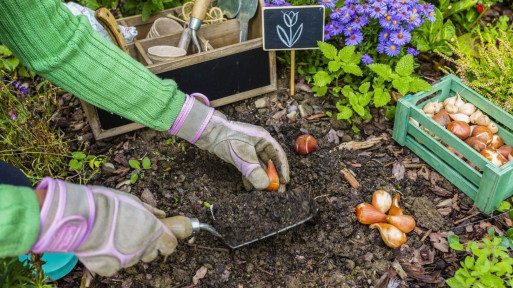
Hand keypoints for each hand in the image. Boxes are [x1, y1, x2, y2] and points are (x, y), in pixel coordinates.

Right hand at [32, 177, 176, 275]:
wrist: (79, 216)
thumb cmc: (107, 203)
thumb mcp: (132, 201)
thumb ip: (149, 211)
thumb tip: (161, 214)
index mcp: (153, 231)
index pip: (171, 245)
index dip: (167, 241)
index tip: (163, 238)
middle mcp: (143, 248)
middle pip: (152, 253)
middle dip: (147, 246)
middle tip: (133, 234)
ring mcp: (126, 260)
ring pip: (133, 259)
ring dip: (128, 251)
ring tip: (113, 236)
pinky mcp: (110, 268)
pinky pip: (115, 265)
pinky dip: (111, 258)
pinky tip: (102, 245)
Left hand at [169, 93, 289, 189]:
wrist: (208, 132)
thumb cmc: (228, 140)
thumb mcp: (243, 158)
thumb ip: (255, 173)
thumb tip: (265, 187)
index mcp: (264, 139)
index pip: (278, 155)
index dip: (283, 170)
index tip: (285, 183)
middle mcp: (259, 143)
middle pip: (269, 162)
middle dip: (272, 177)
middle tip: (275, 191)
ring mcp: (249, 148)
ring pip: (259, 165)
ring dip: (260, 178)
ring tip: (262, 192)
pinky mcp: (240, 153)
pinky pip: (249, 166)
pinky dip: (250, 176)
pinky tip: (249, 187)